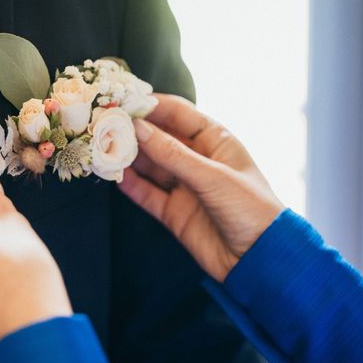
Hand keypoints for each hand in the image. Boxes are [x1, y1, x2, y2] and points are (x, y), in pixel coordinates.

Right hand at [119, 94, 284, 281]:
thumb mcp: (212, 177)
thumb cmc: (251, 209)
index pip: (179, 114)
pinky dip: (131, 185)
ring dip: (128, 157)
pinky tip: (115, 175)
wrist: (260, 261)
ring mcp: (184, 186)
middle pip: (159, 139)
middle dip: (134, 131)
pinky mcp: (173, 212)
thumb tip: (139, 129)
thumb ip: (173, 155)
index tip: (124, 100)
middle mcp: (197, 160)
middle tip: (105, 123)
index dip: (152, 106)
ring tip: (103, 147)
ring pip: (150, 166)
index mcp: (215, 142)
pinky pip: (147, 194)